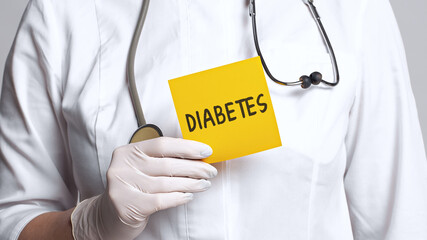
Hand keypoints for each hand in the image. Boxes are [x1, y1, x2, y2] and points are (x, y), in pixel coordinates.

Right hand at [71, 137, 216, 239]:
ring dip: (190, 184)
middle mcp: (122, 166)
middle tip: (210, 171)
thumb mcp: (141, 169)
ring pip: (166, 183)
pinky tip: (188, 196)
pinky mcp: (127, 205)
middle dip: (194, 168)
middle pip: (167, 164)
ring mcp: (122, 186)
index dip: (187, 147)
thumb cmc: (133, 189)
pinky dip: (178, 198)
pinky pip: (160, 200)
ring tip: (204, 184)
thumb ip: (162, 160)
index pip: (162, 144)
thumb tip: (197, 156)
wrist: (108, 216)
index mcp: (128, 151)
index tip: (206, 151)